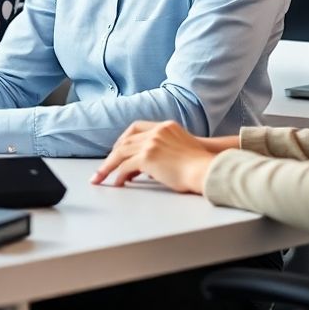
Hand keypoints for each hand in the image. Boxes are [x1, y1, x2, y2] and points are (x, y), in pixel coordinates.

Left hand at [91, 120, 215, 193]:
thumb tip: (146, 170)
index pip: (136, 127)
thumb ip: (163, 152)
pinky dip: (119, 175)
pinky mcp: (148, 157)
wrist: (207, 170)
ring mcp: (151, 143)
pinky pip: (125, 166)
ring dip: (109, 166)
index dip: (124, 139)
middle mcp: (157, 131)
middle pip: (126, 140)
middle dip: (113, 154)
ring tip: (101, 177)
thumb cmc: (200, 167)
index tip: (118, 150)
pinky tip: (118, 183)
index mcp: (166, 126)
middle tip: (104, 166)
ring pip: (121, 152)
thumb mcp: (182, 150)